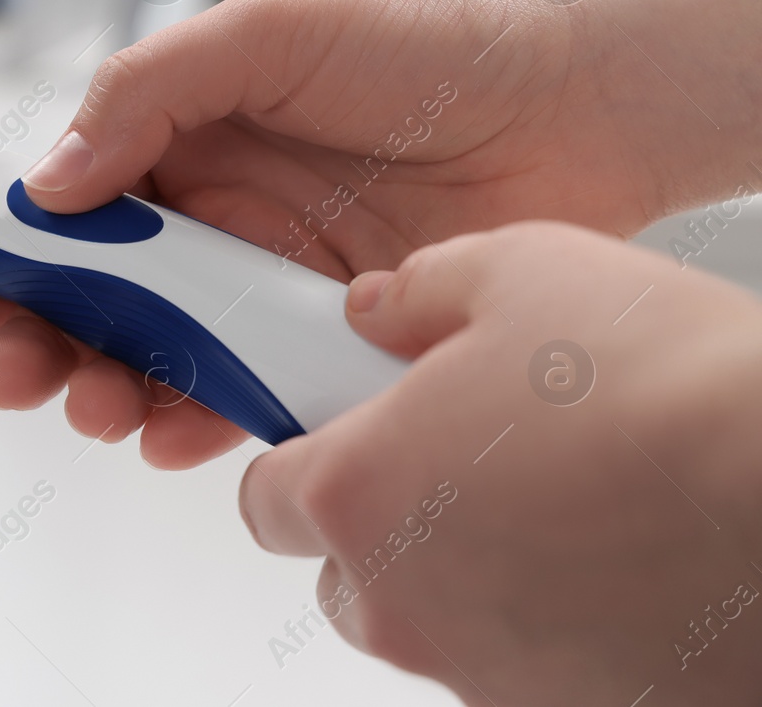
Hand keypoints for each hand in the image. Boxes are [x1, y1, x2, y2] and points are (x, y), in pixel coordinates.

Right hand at [0, 0, 674, 467]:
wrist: (577, 96)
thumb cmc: (431, 37)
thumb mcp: (266, 32)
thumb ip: (146, 95)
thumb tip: (50, 180)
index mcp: (177, 139)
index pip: (56, 204)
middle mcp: (209, 219)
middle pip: (82, 296)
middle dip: (21, 337)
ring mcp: (261, 286)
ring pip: (147, 357)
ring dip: (96, 388)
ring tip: (84, 402)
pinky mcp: (320, 343)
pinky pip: (236, 396)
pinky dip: (189, 422)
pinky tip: (163, 431)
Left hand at [242, 221, 761, 703]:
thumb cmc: (671, 389)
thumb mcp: (521, 271)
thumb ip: (417, 291)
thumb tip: (376, 308)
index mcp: (359, 492)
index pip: (265, 497)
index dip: (300, 455)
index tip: (339, 430)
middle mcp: (404, 602)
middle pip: (344, 571)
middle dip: (383, 517)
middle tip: (461, 456)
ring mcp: (484, 674)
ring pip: (432, 622)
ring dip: (465, 571)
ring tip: (560, 498)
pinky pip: (520, 666)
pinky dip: (546, 622)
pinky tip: (611, 560)